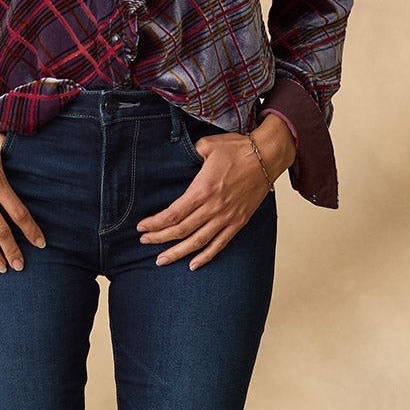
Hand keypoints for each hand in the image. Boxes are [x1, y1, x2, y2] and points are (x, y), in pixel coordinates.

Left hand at [137, 114, 293, 268]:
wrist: (267, 156)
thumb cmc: (238, 149)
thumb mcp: (207, 145)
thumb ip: (190, 153)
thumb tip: (179, 156)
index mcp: (203, 190)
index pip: (173, 214)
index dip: (156, 223)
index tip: (142, 227)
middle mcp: (213, 207)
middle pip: (181, 230)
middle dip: (159, 238)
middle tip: (144, 242)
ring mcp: (227, 217)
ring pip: (198, 242)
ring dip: (178, 253)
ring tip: (161, 260)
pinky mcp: (238, 222)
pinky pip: (220, 244)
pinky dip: (206, 256)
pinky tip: (194, 265)